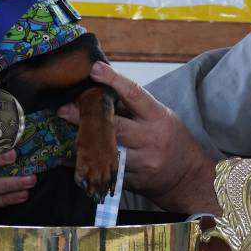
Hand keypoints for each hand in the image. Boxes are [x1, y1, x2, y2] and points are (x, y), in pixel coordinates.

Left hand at [58, 62, 217, 214]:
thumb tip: (103, 90)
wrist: (187, 177)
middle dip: (85, 116)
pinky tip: (79, 155)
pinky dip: (91, 161)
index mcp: (158, 117)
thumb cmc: (171, 139)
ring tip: (66, 132)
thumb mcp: (160, 117)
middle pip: (113, 125)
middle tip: (63, 108)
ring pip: (106, 149)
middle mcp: (150, 138)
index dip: (113, 80)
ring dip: (84, 140)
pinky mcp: (131, 180)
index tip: (94, 69)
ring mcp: (141, 161)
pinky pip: (105, 169)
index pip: (134, 94)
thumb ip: (135, 107)